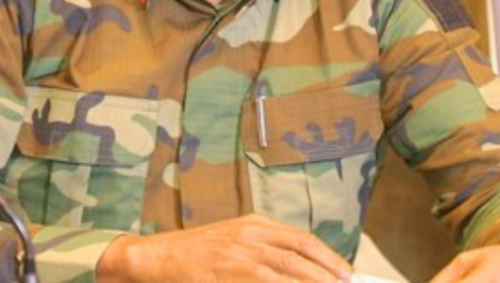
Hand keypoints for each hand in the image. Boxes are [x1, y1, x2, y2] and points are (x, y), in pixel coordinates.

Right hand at [95, 213, 352, 281]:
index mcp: (254, 224)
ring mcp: (236, 256)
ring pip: (285, 272)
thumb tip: (298, 269)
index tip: (346, 272)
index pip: (300, 239)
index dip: (327, 257)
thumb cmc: (194, 254)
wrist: (154, 258)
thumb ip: (264, 251)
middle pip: (299, 256)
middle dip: (327, 275)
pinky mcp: (223, 275)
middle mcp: (249, 236)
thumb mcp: (233, 241)